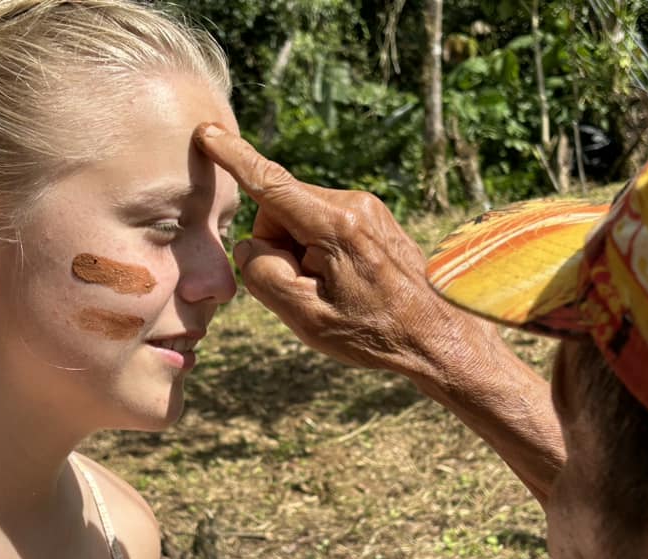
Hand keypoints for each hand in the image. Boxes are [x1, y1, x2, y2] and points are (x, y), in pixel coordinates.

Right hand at [194, 123, 479, 379]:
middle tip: (310, 291)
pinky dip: (320, 252)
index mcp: (334, 225)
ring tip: (335, 290)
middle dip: (280, 247)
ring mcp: (368, 208)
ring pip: (302, 219)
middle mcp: (353, 204)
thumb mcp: (305, 317)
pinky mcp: (375, 218)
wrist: (439, 336)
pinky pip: (325, 225)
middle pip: (281, 211)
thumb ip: (263, 275)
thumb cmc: (373, 332)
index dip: (234, 159)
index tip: (208, 133)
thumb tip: (252, 246)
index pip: (270, 185)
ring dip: (302, 252)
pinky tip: (347, 284)